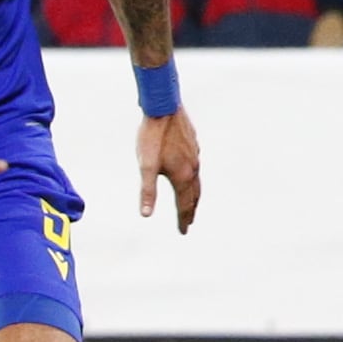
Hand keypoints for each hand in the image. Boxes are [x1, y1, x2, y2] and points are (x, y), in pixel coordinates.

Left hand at [137, 101, 200, 231]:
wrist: (165, 109)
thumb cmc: (152, 137)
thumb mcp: (145, 166)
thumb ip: (147, 191)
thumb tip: (146, 214)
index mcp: (182, 176)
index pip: (184, 204)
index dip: (182, 219)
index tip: (183, 232)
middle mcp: (193, 168)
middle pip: (194, 196)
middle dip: (191, 210)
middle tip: (188, 222)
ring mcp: (195, 157)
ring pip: (197, 182)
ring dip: (194, 196)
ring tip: (191, 203)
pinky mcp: (193, 147)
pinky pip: (196, 168)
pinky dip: (193, 180)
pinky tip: (188, 175)